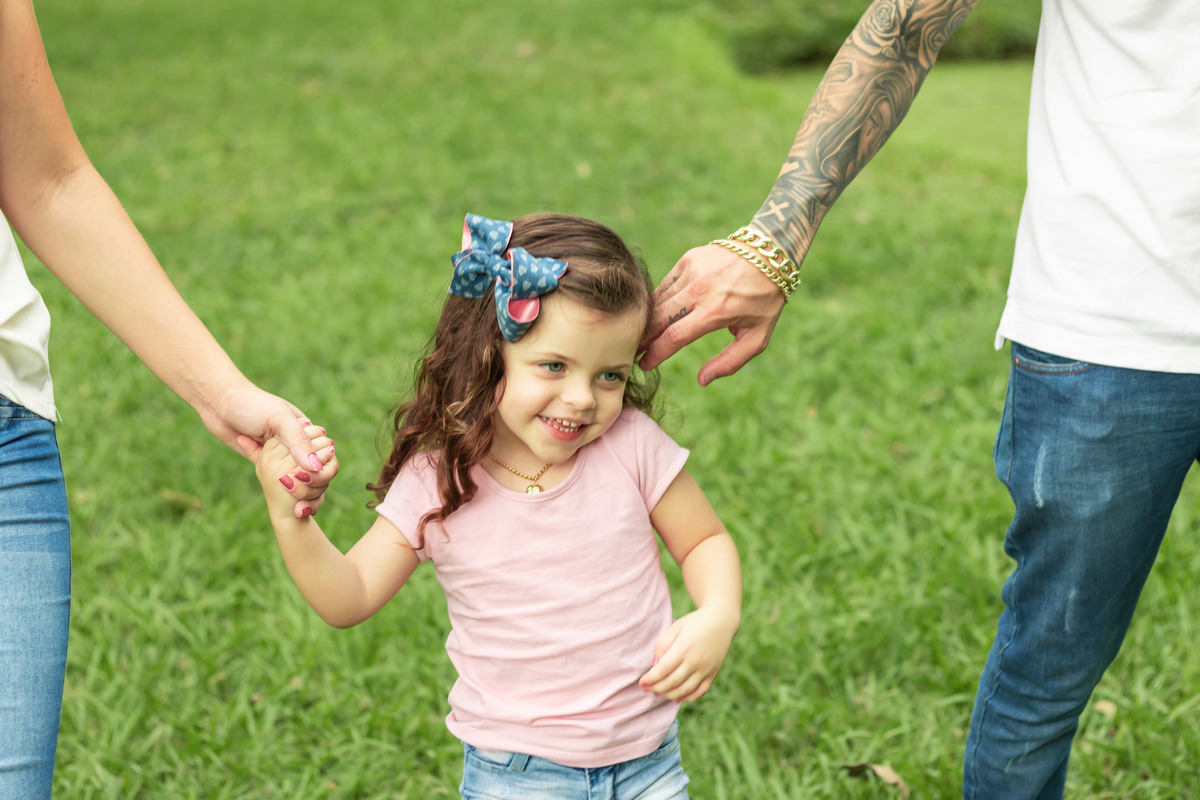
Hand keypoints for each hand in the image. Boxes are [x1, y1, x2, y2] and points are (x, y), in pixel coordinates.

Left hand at [199, 382, 331, 516]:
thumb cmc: (252, 404)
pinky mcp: (260, 457)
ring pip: (291, 471)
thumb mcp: (279, 420)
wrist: (218, 401)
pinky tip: (276, 488)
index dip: (322, 467)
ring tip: (290, 493)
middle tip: (299, 489)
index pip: (322, 452)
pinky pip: (271, 472)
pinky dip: (275, 481)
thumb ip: (299, 441)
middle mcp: (293, 440)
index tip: (314, 479)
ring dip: (293, 483)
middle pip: (308, 465)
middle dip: (307, 479)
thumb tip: (316, 467)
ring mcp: (276, 449)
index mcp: (304, 428)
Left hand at [638, 606, 737, 701]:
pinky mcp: (713, 674)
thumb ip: (662, 645)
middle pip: (672, 683)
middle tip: (646, 689)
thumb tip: (655, 666)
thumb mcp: (675, 627)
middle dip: (656, 688)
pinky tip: (676, 698)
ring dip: (668, 695)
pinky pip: (699, 692)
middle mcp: (696, 661)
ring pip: (684, 690)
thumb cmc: (694, 623)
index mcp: (684, 648)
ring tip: (658, 693)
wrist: (721, 621)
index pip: (663, 670)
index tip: (641, 682)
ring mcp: (706, 670)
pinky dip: (687, 698)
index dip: (650, 679)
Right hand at [640, 243, 784, 385]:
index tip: (645, 365)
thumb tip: (702, 380)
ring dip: (649, 320)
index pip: (674, 337)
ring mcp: (691, 270)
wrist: (769, 254)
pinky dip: (659, 300)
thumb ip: (730, 362)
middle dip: (643, 338)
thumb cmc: (764, 300)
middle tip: (634, 352)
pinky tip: (659, 312)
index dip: (656, 354)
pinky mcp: (688, 259)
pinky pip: (665, 285)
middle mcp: (700, 289)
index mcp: (716, 311)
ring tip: (644, 336)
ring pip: (658, 301)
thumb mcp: (757, 337)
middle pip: (658, 318)